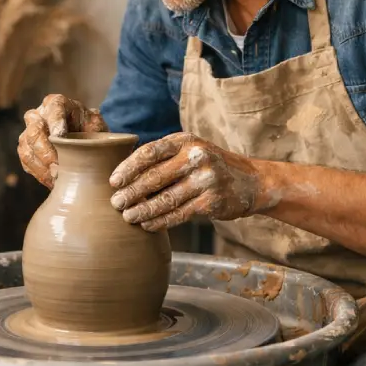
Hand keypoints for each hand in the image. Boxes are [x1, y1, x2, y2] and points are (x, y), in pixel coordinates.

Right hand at [18, 94, 107, 187]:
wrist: (82, 138)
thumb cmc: (89, 128)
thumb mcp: (96, 124)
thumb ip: (95, 128)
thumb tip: (94, 141)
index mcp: (55, 103)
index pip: (53, 110)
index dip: (54, 122)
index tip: (59, 136)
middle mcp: (37, 116)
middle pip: (34, 132)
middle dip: (45, 153)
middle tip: (57, 169)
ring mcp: (28, 133)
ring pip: (27, 150)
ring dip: (41, 167)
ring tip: (56, 179)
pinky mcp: (26, 150)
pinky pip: (26, 163)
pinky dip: (38, 174)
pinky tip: (51, 182)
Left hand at [108, 132, 264, 230]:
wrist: (252, 182)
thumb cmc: (209, 165)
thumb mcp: (190, 151)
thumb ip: (163, 158)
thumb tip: (123, 176)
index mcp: (185, 140)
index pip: (149, 152)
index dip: (128, 168)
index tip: (113, 182)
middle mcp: (197, 157)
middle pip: (155, 177)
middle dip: (131, 192)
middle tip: (115, 203)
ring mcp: (206, 179)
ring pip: (166, 199)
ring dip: (143, 210)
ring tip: (127, 217)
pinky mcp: (212, 202)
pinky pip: (179, 214)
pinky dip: (160, 221)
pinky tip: (147, 225)